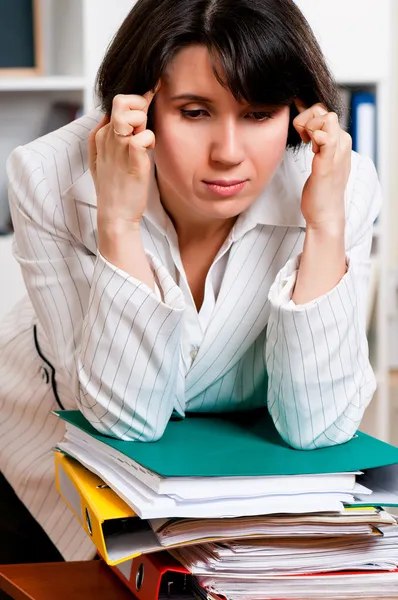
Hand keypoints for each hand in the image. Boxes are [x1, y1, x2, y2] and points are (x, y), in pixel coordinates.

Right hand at [88, 88, 158, 226]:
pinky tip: (149, 152)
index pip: (116, 105)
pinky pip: (145, 135)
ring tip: (145, 141)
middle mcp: (107, 137)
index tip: (146, 107)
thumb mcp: (100, 161)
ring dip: (144, 122)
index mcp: (100, 136)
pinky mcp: (132, 157)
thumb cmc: (114, 189)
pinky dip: (150, 140)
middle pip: (121, 101)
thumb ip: (104, 138)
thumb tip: (111, 117)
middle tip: (145, 124)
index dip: (134, 103)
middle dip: (138, 105)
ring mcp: (118, 146)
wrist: (115, 214)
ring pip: (131, 114)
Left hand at [293, 99, 351, 231]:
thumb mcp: (320, 159)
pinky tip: (309, 150)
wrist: (325, 214)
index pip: (324, 112)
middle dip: (306, 120)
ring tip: (307, 145)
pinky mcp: (327, 163)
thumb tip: (303, 124)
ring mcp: (337, 152)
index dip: (308, 118)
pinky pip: (324, 137)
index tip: (302, 136)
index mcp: (341, 141)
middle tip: (302, 140)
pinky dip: (314, 137)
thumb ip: (317, 142)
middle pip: (324, 110)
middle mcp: (343, 143)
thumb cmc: (320, 190)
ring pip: (326, 117)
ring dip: (308, 127)